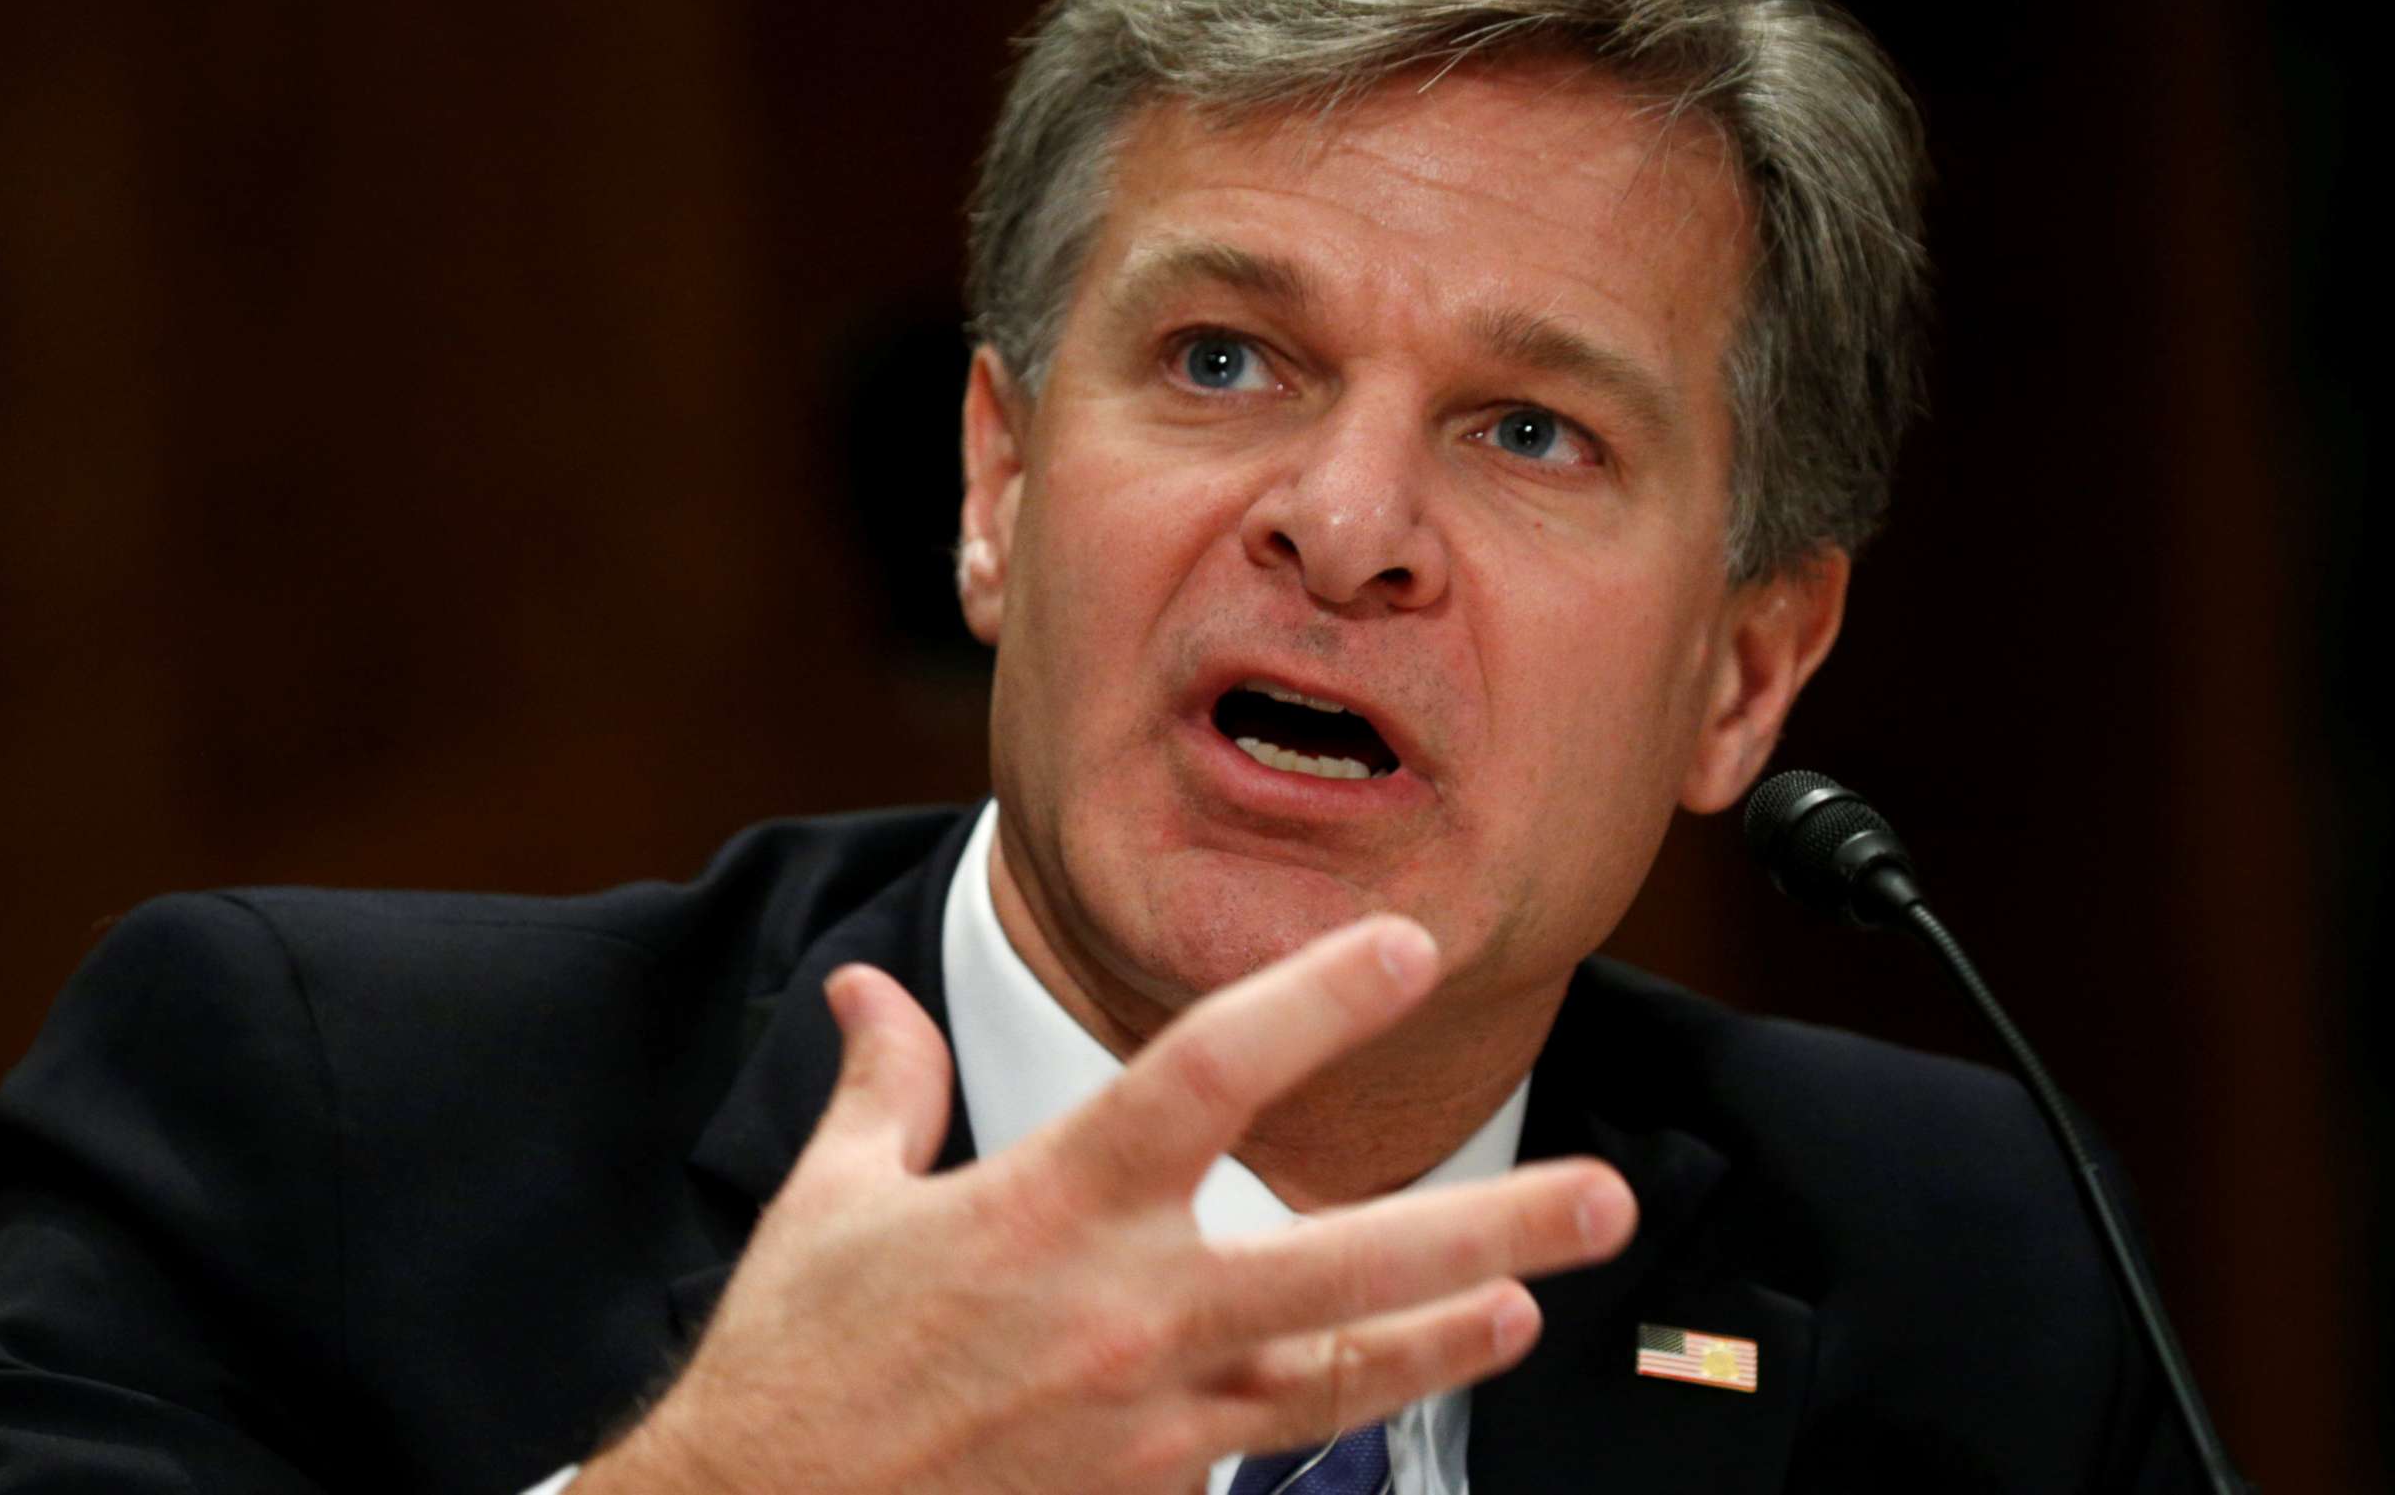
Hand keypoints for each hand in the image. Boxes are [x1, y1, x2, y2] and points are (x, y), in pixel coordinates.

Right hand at [577, 915, 1635, 1493]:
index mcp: (1048, 1209)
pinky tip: (1387, 1388)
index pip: (1208, 1076)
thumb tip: (871, 994)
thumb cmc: (793, 1372)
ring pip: (1338, 1377)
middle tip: (1601, 1200)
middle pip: (1343, 1260)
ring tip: (1531, 1309)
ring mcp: (1149, 1421)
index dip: (1318, 1003)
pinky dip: (1333, 1414)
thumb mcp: (826, 1205)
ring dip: (1446, 1341)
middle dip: (1488, 1226)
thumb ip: (884, 1086)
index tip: (1406, 949)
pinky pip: (1265, 1449)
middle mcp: (1124, 1312)